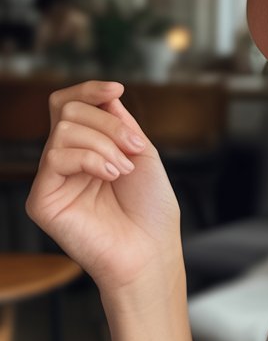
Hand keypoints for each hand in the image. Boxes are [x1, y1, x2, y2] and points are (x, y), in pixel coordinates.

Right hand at [25, 80, 182, 295]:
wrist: (151, 251)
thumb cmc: (151, 211)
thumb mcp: (142, 153)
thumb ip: (119, 122)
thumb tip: (104, 95)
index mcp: (87, 149)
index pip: (70, 106)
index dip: (88, 90)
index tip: (117, 89)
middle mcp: (65, 162)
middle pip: (68, 110)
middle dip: (108, 122)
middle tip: (133, 149)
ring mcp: (52, 180)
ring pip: (63, 130)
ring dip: (104, 143)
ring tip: (123, 170)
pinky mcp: (42, 200)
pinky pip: (56, 156)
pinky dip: (90, 158)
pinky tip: (110, 176)